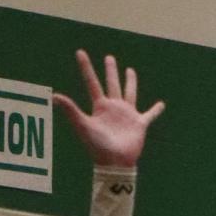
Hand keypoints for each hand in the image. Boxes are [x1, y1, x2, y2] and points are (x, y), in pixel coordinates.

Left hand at [53, 50, 163, 167]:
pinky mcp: (139, 124)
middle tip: (109, 58)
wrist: (115, 162)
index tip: (80, 52)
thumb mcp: (83, 126)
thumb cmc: (97, 146)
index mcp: (100, 106)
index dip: (86, 68)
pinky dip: (155, 110)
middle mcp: (113, 108)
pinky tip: (161, 104)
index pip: (92, 82)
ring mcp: (127, 115)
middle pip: (112, 84)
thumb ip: (71, 110)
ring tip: (130, 70)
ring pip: (129, 93)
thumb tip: (54, 96)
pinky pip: (149, 115)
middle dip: (111, 71)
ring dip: (130, 82)